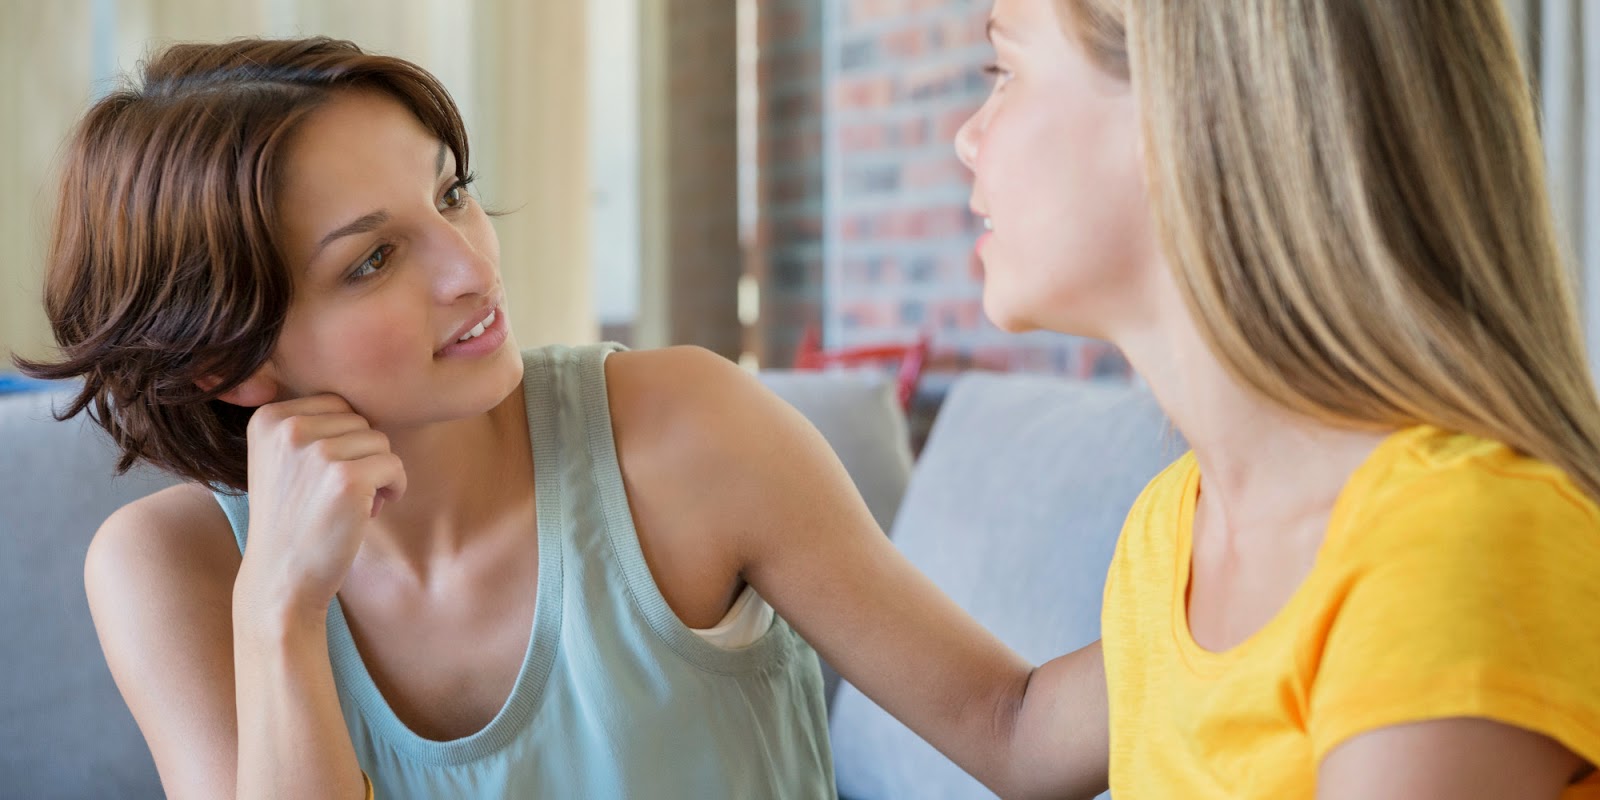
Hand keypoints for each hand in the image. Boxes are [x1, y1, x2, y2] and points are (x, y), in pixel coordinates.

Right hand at [233, 395, 406, 620]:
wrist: (282, 578)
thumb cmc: (293, 518)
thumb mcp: (281, 457)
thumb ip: (309, 421)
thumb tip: (367, 380)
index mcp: (268, 417)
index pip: (337, 404)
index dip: (341, 443)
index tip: (318, 477)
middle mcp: (289, 428)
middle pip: (361, 421)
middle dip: (360, 457)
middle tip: (331, 495)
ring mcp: (318, 453)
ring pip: (381, 443)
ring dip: (375, 475)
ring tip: (343, 506)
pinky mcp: (346, 479)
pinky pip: (395, 466)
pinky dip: (392, 490)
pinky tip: (365, 513)